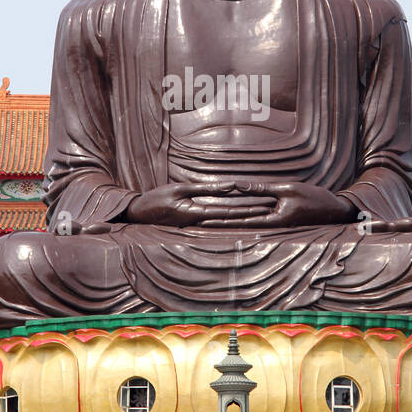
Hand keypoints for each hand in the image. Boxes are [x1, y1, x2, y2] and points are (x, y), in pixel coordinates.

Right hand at [125, 182, 277, 226]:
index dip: (249, 207)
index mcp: (196, 214)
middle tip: (272, 208)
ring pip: (226, 221)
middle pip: (232, 218)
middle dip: (253, 213)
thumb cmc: (156, 199)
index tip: (265, 204)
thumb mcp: (180, 189)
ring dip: (245, 217)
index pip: (229, 211)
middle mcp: (200, 222)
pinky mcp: (194, 223)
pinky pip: (217, 221)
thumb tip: (230, 186)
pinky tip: (242, 216)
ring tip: (263, 212)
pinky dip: (231, 218)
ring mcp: (198, 225)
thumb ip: (206, 189)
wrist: (138, 214)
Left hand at [198, 181, 356, 227]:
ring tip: (207, 220)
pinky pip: (257, 218)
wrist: (335, 210)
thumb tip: (238, 186)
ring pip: (246, 221)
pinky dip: (243, 216)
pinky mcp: (279, 221)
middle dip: (218, 222)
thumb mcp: (287, 190)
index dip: (219, 220)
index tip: (201, 220)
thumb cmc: (314, 199)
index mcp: (272, 221)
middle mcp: (271, 226)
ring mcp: (274, 224)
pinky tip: (232, 215)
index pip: (239, 220)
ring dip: (228, 220)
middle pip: (239, 223)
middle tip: (196, 221)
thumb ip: (262, 189)